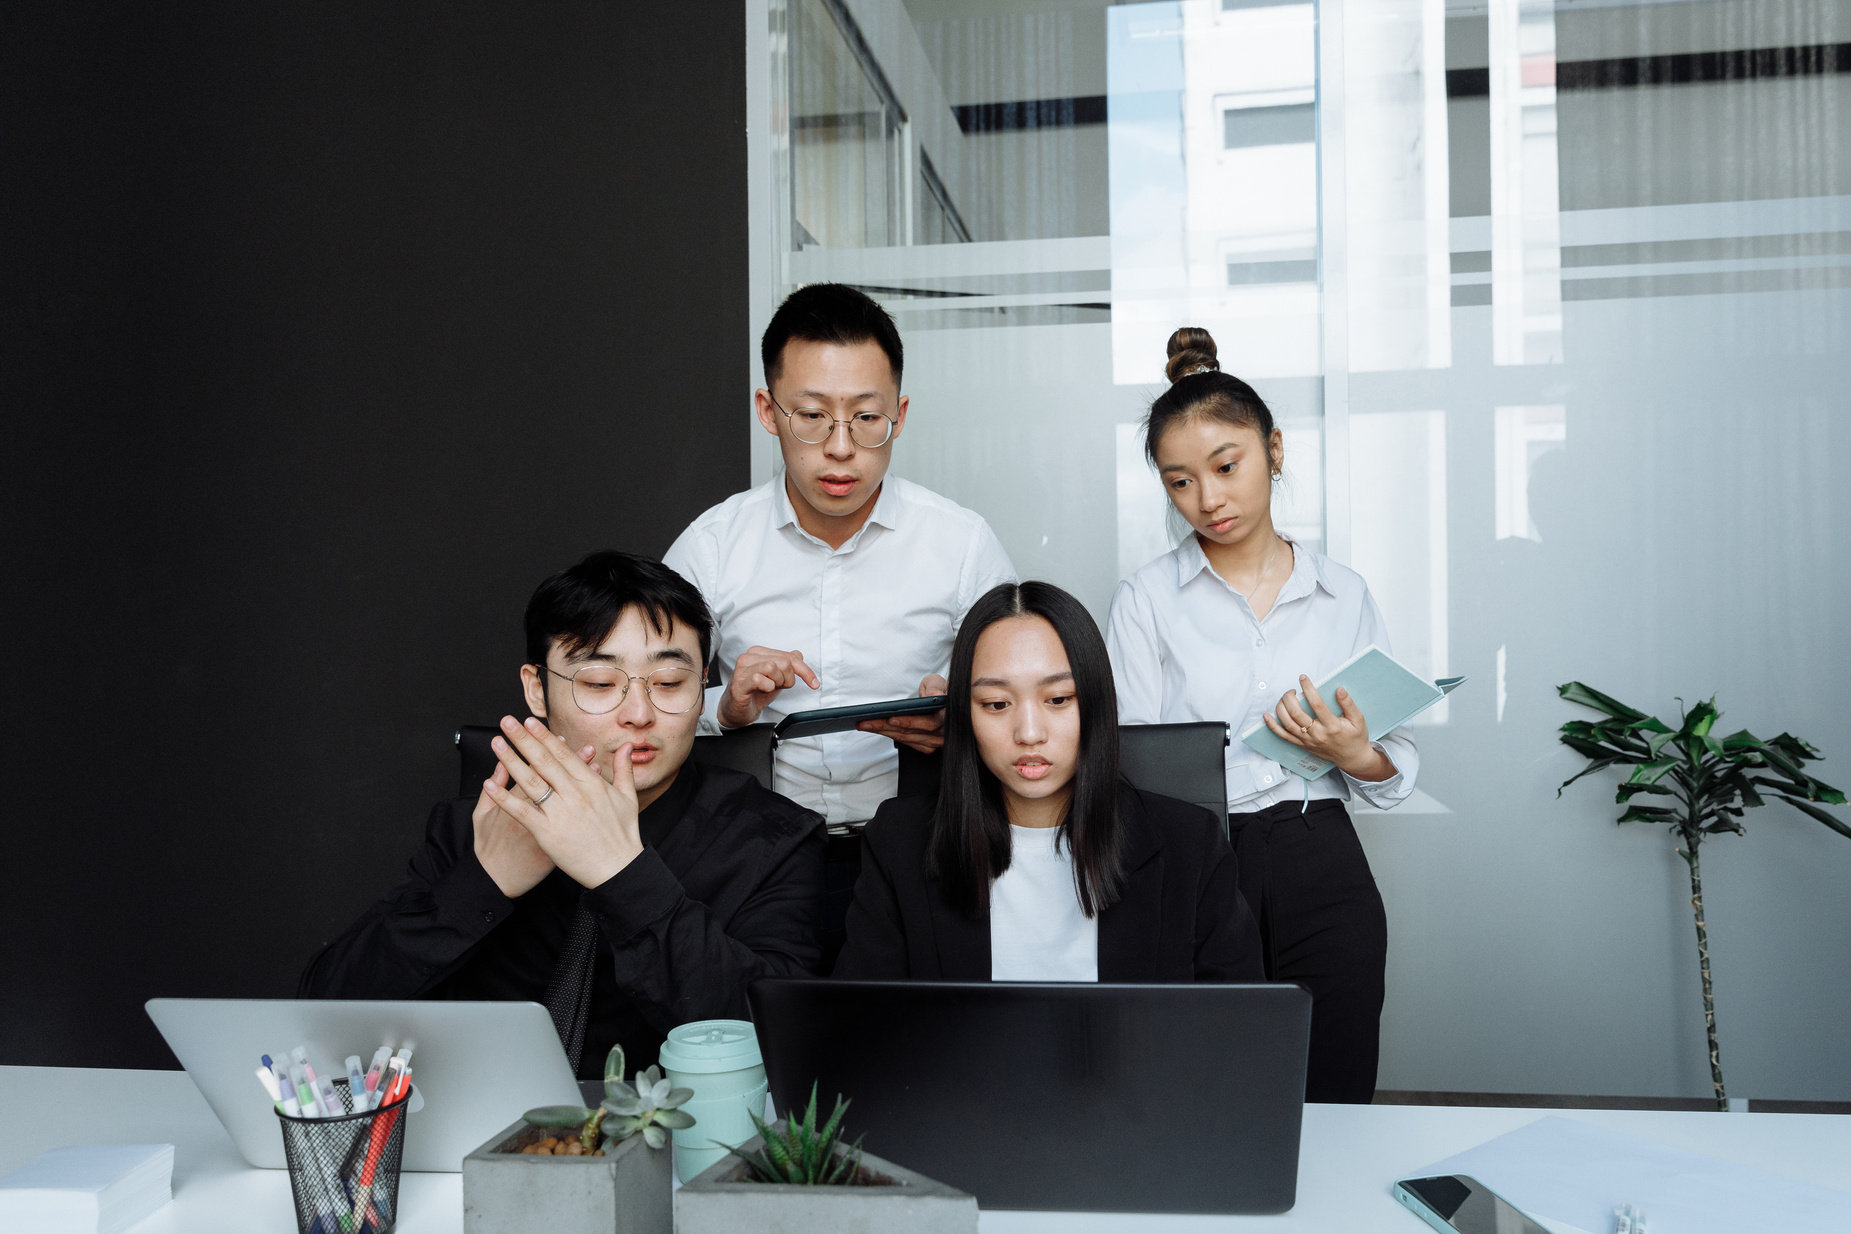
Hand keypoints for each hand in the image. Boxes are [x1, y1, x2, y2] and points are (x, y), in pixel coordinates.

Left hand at [482, 716, 645, 888]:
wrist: (618, 869)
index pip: (563, 754)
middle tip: (507, 722)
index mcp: (592, 784)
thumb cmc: (623, 836)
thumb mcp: (628, 798)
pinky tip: (489, 785)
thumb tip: (626, 746)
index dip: (544, 737)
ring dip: (510, 760)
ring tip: (496, 744)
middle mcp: (575, 795)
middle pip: (543, 761)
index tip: (529, 722)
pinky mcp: (548, 833)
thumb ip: (623, 769)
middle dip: (523, 739)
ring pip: (530, 781)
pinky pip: (522, 811)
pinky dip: (504, 797)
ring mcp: (560, 813)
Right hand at [717, 646, 819, 728]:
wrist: (736, 710)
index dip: (806, 671)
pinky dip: (767, 687)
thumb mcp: (776, 678)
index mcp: (759, 653)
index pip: (790, 656)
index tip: (814, 683)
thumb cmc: (754, 693)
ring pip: (772, 667)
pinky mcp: (739, 683)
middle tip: (779, 687)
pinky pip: (760, 679)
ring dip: (777, 683)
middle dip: (788, 679)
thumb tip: (798, 655)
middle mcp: (749, 657)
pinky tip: (762, 691)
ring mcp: (742, 669)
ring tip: (769, 688)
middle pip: (784, 662)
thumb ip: (787, 665)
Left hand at [857, 674, 948, 753]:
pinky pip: (907, 743)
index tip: (890, 718)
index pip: (929, 722)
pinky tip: (877, 730)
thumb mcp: (937, 682)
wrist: (946, 703)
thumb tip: (934, 696)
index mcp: (949, 716)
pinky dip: (891, 736)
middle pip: (911, 733)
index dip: (909, 722)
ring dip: (884, 732)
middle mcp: (943, 733)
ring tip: (865, 725)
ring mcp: (936, 742)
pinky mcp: (928, 747)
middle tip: (865, 722)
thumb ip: (935, 687)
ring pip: (906, 739)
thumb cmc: (940, 691)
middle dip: (885, 727)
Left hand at [1262, 676, 1396, 781]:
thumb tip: (1339, 689)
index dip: (1308, 689)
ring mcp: (1308, 741)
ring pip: (1288, 723)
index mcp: (1332, 726)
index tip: (1303, 678)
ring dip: (1281, 708)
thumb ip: (1349, 704)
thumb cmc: (1355, 737)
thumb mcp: (1358, 720)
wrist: (1352, 758)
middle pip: (1297, 714)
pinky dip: (1273, 726)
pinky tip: (1266, 716)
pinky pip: (1284, 736)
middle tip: (1292, 690)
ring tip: (1285, 698)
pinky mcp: (1302, 745)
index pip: (1317, 705)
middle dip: (1290, 698)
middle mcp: (1318, 734)